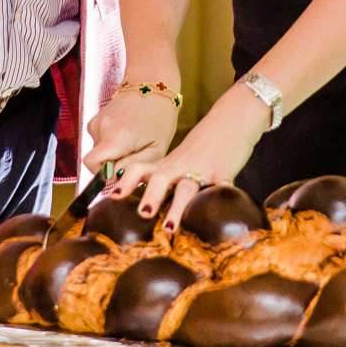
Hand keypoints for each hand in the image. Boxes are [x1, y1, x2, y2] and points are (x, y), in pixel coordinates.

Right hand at [83, 86, 183, 183]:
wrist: (153, 84)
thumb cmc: (160, 117)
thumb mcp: (156, 149)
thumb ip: (134, 167)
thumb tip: (115, 180)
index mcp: (116, 138)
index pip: (92, 165)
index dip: (105, 173)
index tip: (123, 171)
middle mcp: (102, 129)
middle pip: (97, 160)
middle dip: (113, 163)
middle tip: (135, 153)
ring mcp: (97, 121)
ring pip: (99, 150)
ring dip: (114, 151)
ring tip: (134, 140)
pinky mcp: (97, 118)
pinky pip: (99, 139)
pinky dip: (111, 141)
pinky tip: (127, 132)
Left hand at [118, 87, 267, 232]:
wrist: (231, 119)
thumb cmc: (203, 146)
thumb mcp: (179, 160)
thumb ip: (165, 180)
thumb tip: (146, 206)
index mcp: (167, 165)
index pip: (139, 169)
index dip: (127, 182)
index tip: (114, 197)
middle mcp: (180, 167)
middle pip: (160, 178)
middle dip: (151, 196)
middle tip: (143, 214)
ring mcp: (202, 171)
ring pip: (187, 188)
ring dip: (177, 207)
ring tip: (169, 228)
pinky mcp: (224, 174)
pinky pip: (221, 190)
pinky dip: (219, 202)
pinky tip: (218, 220)